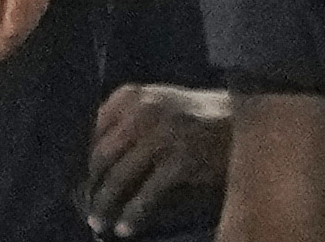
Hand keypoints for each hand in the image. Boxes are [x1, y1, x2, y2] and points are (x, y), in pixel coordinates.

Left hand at [84, 84, 231, 238]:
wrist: (246, 120)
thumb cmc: (198, 117)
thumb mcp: (158, 104)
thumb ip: (127, 120)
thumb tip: (95, 157)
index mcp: (132, 95)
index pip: (92, 128)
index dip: (83, 158)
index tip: (79, 178)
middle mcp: (141, 111)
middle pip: (102, 155)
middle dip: (90, 184)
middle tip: (85, 204)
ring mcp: (161, 136)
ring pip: (119, 177)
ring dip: (105, 203)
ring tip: (98, 220)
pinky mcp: (180, 162)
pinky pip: (146, 195)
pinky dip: (132, 215)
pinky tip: (125, 228)